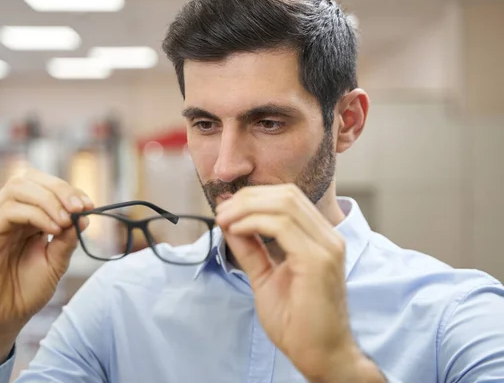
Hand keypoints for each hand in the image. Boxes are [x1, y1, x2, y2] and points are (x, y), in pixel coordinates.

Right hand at [0, 169, 92, 377]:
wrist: (4, 319)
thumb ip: (67, 239)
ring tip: (66, 221)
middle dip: (60, 189)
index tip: (89, 205)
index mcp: (25, 216)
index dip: (68, 190)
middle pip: (29, 178)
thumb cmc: (26, 291)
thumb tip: (84, 216)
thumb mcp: (56, 262)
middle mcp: (7, 214)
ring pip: (17, 188)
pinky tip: (52, 230)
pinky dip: (35, 214)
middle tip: (80, 207)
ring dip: (49, 200)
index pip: (44, 186)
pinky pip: (9, 211)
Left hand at [215, 184, 382, 381]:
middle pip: (286, 194)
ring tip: (224, 220)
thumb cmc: (296, 322)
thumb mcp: (265, 276)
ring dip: (246, 207)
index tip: (225, 208)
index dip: (253, 196)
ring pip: (284, 203)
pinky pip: (282, 225)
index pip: (288, 198)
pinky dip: (254, 222)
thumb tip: (229, 221)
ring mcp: (326, 246)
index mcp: (319, 238)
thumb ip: (250, 248)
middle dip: (247, 197)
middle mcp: (328, 237)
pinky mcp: (318, 260)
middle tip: (221, 211)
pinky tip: (236, 230)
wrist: (319, 355)